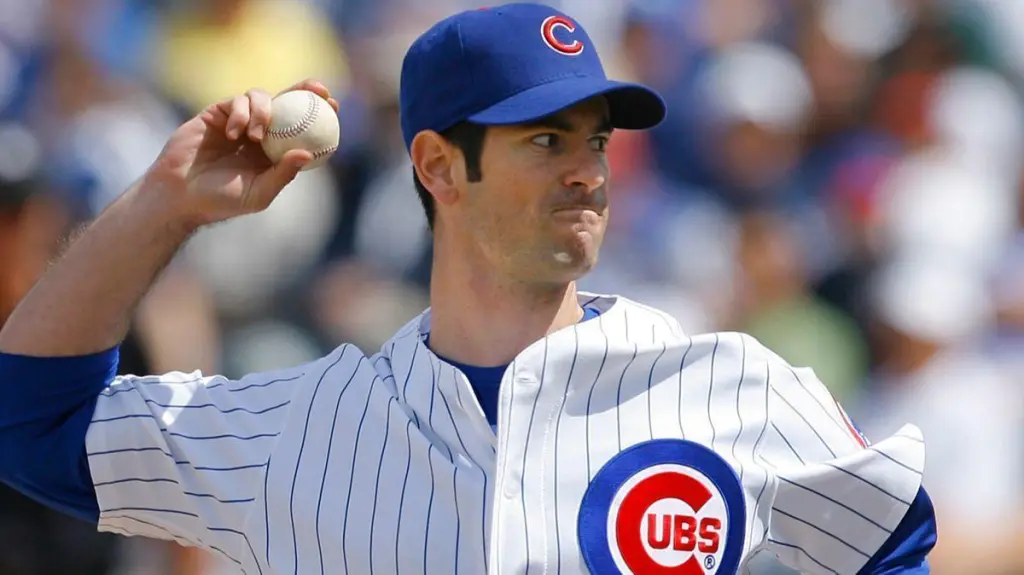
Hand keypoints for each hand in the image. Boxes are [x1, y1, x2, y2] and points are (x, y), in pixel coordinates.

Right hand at [145, 79, 340, 227]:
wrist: (180, 195)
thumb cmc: (221, 200)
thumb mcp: (259, 193)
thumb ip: (283, 174)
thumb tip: (308, 154)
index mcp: (274, 151)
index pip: (301, 125)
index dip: (319, 112)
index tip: (334, 105)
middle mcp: (259, 133)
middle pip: (286, 102)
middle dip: (304, 89)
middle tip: (318, 89)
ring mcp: (237, 121)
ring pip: (260, 97)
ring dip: (264, 111)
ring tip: (256, 136)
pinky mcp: (216, 113)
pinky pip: (234, 102)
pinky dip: (239, 114)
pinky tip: (234, 133)